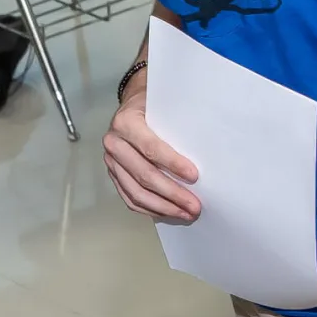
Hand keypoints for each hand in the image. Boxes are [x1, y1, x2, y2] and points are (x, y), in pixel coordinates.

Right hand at [102, 82, 199, 222]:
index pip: (151, 148)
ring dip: (163, 207)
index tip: (195, 177)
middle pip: (144, 175)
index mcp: (125, 123)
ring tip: (185, 213)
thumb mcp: (164, 104)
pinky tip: (168, 213)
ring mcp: (110, 161)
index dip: (173, 164)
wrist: (132, 104)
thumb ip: (176, 124)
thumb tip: (206, 150)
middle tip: (195, 206)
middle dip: (172, 193)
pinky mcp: (113, 174)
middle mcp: (113, 143)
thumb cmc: (154, 104)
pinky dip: (149, 209)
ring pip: (135, 192)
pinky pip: (129, 197)